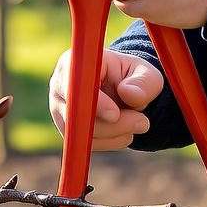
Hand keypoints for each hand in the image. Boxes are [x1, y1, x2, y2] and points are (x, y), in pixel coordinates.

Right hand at [48, 48, 162, 150]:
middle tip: (142, 123)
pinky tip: (126, 132)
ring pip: (82, 133)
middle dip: (111, 124)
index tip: (115, 114)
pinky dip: (111, 142)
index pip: (74, 84)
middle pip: (76, 114)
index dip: (92, 102)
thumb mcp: (145, 73)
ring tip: (139, 124)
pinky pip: (87, 144)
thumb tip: (129, 94)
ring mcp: (60, 110)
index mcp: (74, 63)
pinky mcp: (68, 130)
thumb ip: (142, 82)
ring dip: (115, 134)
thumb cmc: (132, 76)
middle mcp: (60, 86)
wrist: (125, 90)